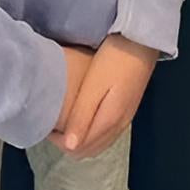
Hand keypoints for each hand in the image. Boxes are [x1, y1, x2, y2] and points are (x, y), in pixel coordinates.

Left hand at [49, 35, 157, 159]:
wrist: (142, 40)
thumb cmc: (115, 59)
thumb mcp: (94, 86)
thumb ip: (82, 116)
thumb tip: (69, 146)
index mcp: (109, 122)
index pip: (80, 149)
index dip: (59, 143)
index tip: (47, 126)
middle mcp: (120, 126)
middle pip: (90, 150)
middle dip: (68, 144)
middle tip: (53, 125)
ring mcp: (126, 117)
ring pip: (99, 143)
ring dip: (80, 139)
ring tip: (64, 121)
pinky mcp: (128, 107)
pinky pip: (107, 133)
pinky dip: (92, 133)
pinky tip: (83, 117)